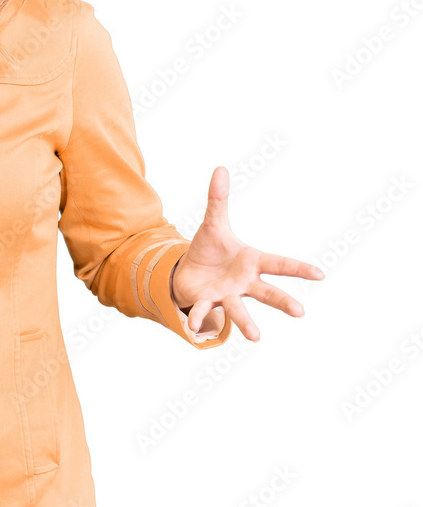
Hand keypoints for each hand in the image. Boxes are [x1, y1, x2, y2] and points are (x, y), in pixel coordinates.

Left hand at [170, 165, 324, 341]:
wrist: (187, 271)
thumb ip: (218, 199)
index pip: (279, 264)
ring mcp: (227, 295)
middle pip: (268, 293)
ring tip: (256, 337)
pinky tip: (195, 326)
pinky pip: (204, 311)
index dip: (298, 269)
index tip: (320, 274)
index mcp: (251, 262)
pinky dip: (201, 318)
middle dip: (283, 302)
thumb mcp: (213, 223)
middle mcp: (244, 283)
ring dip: (246, 322)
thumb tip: (220, 168)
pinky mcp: (207, 302)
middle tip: (300, 312)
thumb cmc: (209, 250)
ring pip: (239, 310)